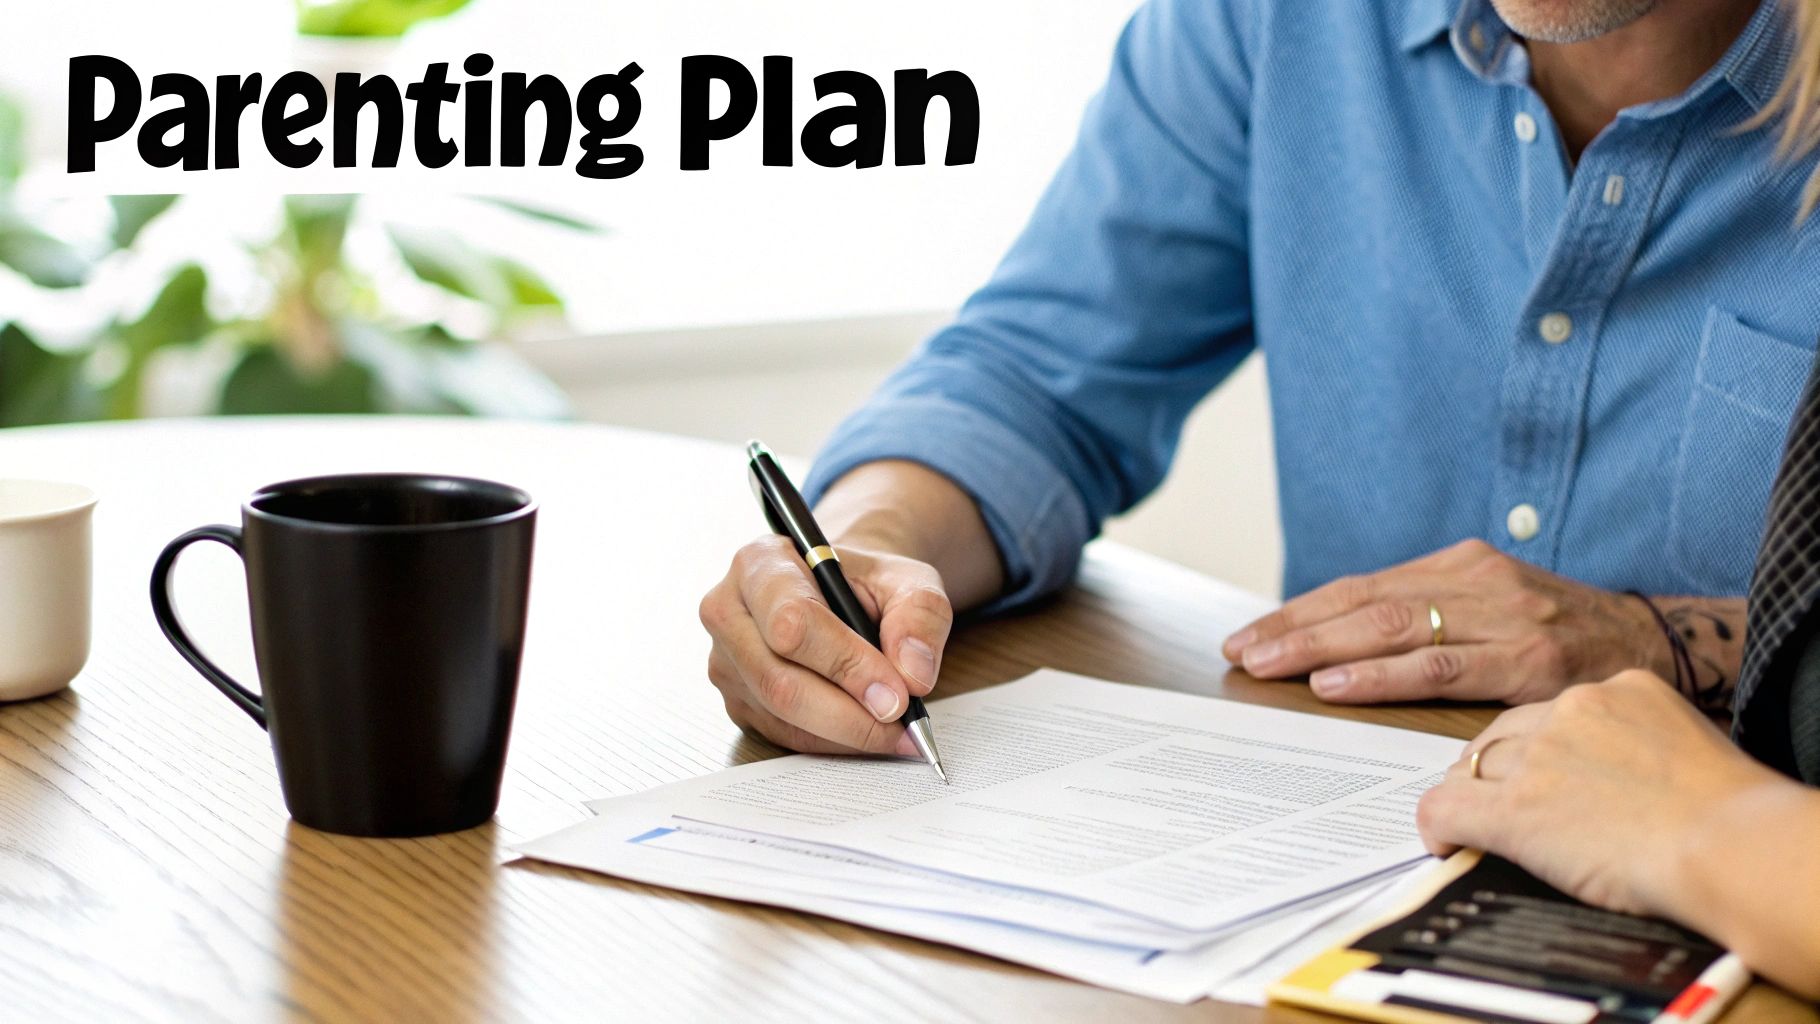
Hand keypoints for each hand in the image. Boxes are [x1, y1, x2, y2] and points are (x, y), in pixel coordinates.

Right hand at [699, 534, 950, 755]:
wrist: (842, 594)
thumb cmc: (867, 584)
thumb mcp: (908, 579)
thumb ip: (920, 615)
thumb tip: (912, 674)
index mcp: (760, 563)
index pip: (792, 621)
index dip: (847, 663)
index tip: (898, 692)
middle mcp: (728, 612)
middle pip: (778, 680)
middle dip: (848, 712)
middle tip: (902, 722)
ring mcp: (726, 662)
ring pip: (781, 716)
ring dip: (846, 733)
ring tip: (897, 730)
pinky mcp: (737, 701)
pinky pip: (784, 735)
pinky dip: (834, 742)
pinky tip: (869, 731)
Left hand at [1222, 539, 1660, 704]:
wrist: (1659, 646)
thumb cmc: (1561, 637)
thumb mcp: (1493, 612)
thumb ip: (1430, 623)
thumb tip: (1343, 652)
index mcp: (1461, 567)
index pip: (1361, 587)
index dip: (1301, 611)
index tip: (1251, 634)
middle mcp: (1476, 581)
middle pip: (1364, 603)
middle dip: (1296, 629)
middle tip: (1243, 652)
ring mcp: (1504, 617)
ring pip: (1392, 629)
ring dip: (1321, 649)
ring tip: (1269, 666)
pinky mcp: (1529, 659)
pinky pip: (1440, 667)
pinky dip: (1382, 675)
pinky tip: (1336, 685)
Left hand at [1415, 670, 1772, 916]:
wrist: (1732, 845)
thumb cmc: (1736, 818)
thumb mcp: (1692, 751)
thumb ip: (1646, 749)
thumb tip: (1618, 782)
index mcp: (1623, 688)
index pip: (1553, 711)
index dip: (1538, 746)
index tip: (1539, 773)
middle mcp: (1573, 708)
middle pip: (1506, 734)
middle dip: (1496, 768)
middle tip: (1494, 799)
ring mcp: (1540, 756)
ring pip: (1476, 768)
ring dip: (1473, 796)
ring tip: (1472, 827)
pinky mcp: (1515, 808)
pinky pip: (1448, 807)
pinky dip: (1438, 826)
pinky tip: (1445, 844)